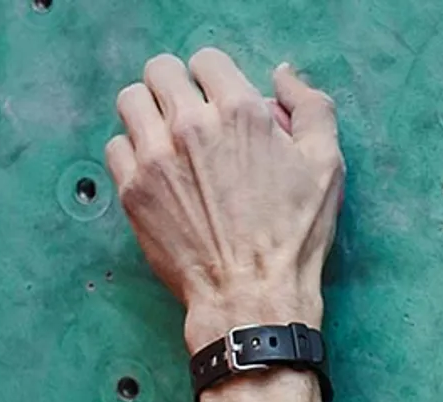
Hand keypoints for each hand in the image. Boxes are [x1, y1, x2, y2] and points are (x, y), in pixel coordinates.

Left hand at [105, 50, 342, 351]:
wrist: (254, 300)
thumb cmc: (294, 240)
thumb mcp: (326, 169)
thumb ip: (312, 109)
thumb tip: (282, 77)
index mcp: (239, 112)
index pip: (207, 61)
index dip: (216, 80)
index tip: (220, 105)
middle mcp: (191, 125)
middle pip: (161, 70)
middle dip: (177, 88)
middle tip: (189, 118)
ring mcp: (155, 156)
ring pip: (132, 101)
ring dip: (148, 114)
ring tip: (167, 142)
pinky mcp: (133, 188)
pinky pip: (116, 147)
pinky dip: (132, 155)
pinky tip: (156, 175)